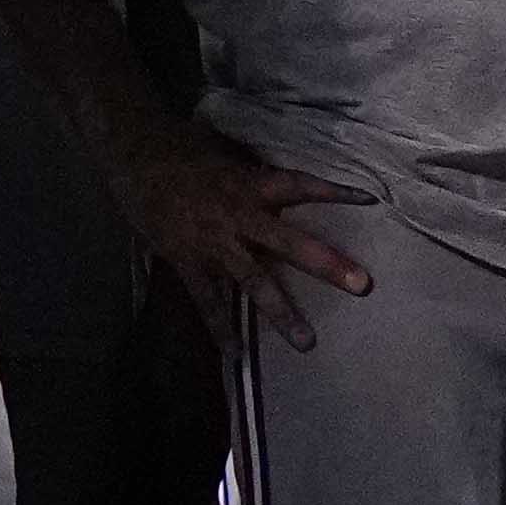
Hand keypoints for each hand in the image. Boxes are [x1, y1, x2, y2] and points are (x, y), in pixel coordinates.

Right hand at [116, 118, 377, 340]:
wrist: (134, 157)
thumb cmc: (182, 150)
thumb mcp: (226, 152)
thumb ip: (254, 172)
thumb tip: (280, 175)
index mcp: (252, 184)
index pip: (302, 185)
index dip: (335, 191)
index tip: (371, 199)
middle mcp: (240, 215)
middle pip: (291, 242)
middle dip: (326, 264)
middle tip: (362, 285)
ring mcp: (215, 243)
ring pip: (255, 281)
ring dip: (281, 312)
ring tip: (307, 342)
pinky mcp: (188, 262)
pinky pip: (208, 300)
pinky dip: (220, 327)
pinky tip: (235, 353)